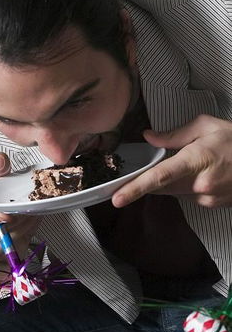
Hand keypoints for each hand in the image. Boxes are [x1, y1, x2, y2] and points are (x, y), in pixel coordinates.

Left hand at [113, 115, 231, 207]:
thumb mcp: (207, 127)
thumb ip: (174, 134)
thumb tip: (148, 138)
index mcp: (197, 161)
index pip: (159, 177)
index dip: (135, 188)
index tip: (117, 198)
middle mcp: (201, 184)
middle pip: (162, 187)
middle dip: (150, 181)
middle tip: (142, 173)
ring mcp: (208, 198)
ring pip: (175, 192)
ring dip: (173, 181)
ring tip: (194, 163)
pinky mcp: (214, 205)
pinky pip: (190, 196)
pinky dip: (188, 185)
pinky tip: (203, 172)